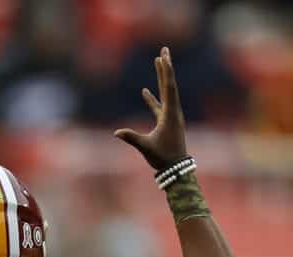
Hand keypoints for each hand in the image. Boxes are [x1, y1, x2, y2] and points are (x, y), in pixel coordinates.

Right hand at [114, 47, 186, 170]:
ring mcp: (170, 116)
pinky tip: (145, 90)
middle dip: (166, 67)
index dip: (165, 72)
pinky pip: (159, 105)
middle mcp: (173, 111)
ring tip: (158, 62)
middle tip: (165, 50)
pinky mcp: (166, 122)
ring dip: (161, 77)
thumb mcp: (146, 147)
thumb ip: (132, 138)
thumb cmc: (163, 158)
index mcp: (170, 114)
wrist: (176, 169)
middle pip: (169, 84)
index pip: (168, 88)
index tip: (163, 57)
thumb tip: (117, 132)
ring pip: (165, 92)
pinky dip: (152, 98)